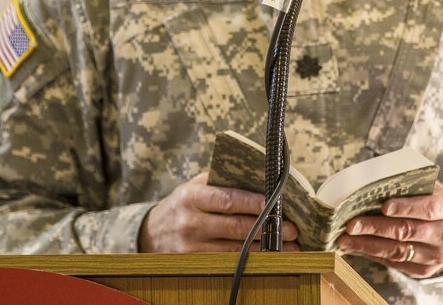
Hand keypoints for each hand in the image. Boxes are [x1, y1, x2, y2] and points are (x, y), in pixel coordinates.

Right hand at [138, 173, 299, 252]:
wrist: (149, 233)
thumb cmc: (181, 205)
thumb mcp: (193, 187)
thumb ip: (220, 182)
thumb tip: (257, 179)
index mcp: (191, 197)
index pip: (227, 199)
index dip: (253, 202)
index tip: (275, 203)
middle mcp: (190, 222)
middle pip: (235, 226)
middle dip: (267, 228)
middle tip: (293, 229)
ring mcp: (191, 246)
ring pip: (235, 248)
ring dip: (265, 248)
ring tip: (289, 247)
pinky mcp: (194, 264)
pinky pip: (227, 262)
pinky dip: (250, 260)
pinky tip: (268, 258)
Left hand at [335, 182, 442, 277]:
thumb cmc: (433, 201)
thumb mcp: (430, 188)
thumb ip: (409, 186)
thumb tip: (371, 185)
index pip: (428, 208)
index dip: (406, 208)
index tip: (384, 206)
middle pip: (407, 231)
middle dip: (376, 227)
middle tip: (352, 224)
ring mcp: (436, 256)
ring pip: (397, 251)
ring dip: (368, 245)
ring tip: (345, 239)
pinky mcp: (423, 270)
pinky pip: (394, 263)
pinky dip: (373, 255)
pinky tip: (356, 247)